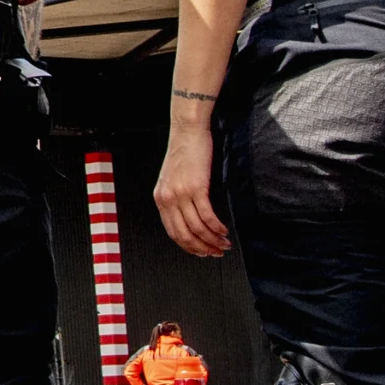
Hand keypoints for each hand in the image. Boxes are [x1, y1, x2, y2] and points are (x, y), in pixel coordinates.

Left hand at [153, 132, 228, 257]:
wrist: (187, 131)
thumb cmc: (183, 152)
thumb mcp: (172, 179)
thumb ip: (176, 198)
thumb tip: (188, 218)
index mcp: (160, 199)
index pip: (173, 232)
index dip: (189, 247)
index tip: (202, 252)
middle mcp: (167, 199)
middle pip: (185, 235)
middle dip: (203, 248)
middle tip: (216, 252)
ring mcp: (181, 194)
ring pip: (197, 228)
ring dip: (213, 240)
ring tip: (224, 243)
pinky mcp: (196, 187)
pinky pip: (207, 216)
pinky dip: (217, 227)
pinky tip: (224, 230)